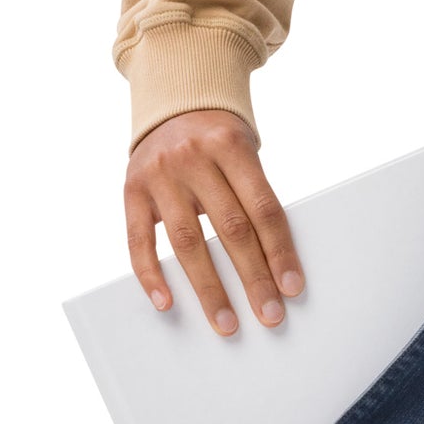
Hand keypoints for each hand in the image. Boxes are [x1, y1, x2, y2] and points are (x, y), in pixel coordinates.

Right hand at [124, 110, 303, 334]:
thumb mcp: (244, 153)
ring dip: (208, 288)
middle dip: (253, 278)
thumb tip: (276, 264)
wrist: (172, 102)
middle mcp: (193, 158)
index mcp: (231, 147)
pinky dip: (151, 274)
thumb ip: (255, 197)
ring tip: (225, 322)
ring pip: (187, 241)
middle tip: (269, 315)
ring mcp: (159, 174)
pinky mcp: (132, 189)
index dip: (279, 252)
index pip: (263, 209)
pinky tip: (166, 302)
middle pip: (230, 229)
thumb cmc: (220, 140)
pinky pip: (139, 239)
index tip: (292, 289)